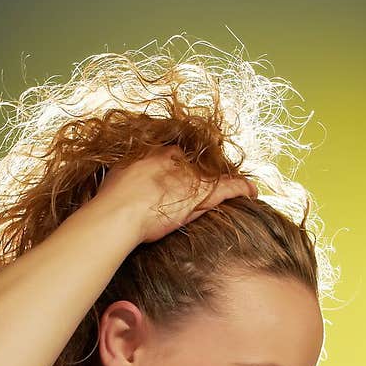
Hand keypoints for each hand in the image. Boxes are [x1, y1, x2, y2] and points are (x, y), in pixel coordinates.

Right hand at [95, 144, 256, 244]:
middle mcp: (177, 160)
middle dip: (201, 174)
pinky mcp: (202, 194)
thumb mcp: (117, 174)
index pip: (175, 156)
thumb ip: (127, 173)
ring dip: (223, 180)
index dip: (179, 168)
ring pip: (214, 174)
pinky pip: (229, 186)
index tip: (179, 177)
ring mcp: (191, 177)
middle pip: (196, 164)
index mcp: (157, 152)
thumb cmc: (112, 198)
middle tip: (203, 186)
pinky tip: (252, 191)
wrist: (120, 213)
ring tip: (234, 184)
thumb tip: (125, 176)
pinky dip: (242, 187)